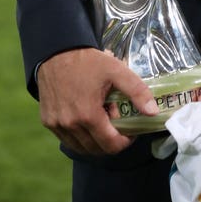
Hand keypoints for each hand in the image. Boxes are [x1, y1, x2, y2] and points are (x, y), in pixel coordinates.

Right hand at [37, 48, 158, 155]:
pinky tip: (86, 119)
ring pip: (81, 148)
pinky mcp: (48, 122)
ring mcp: (57, 125)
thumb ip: (137, 91)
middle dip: (111, 141)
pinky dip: (79, 136)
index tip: (131, 132)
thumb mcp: (116, 71)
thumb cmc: (87, 62)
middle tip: (117, 125)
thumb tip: (153, 112)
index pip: (111, 145)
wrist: (57, 52)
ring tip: (102, 121)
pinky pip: (67, 139)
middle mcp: (71, 125)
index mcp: (88, 115)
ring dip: (95, 141)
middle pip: (97, 149)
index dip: (125, 142)